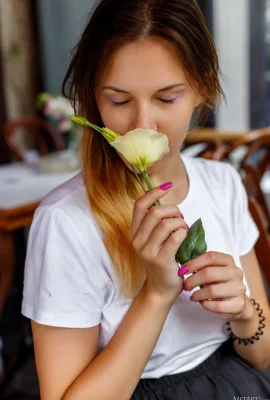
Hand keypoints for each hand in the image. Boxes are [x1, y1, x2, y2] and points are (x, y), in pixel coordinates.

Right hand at [130, 183, 187, 304]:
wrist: (161, 288)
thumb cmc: (161, 260)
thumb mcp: (153, 239)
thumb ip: (156, 222)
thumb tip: (168, 203)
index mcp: (134, 232)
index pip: (139, 205)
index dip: (153, 193)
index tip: (167, 186)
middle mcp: (137, 240)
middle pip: (155, 212)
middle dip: (173, 209)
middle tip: (180, 217)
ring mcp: (148, 251)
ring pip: (166, 224)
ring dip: (180, 222)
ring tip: (183, 227)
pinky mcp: (161, 259)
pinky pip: (176, 237)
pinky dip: (183, 232)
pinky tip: (185, 236)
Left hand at [180, 251, 246, 320]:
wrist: (236, 303)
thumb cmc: (219, 283)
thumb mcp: (213, 271)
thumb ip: (202, 265)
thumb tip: (183, 265)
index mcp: (228, 260)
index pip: (211, 257)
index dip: (194, 263)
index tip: (182, 271)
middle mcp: (236, 272)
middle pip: (209, 273)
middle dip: (192, 280)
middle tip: (185, 286)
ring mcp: (239, 288)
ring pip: (212, 290)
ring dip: (197, 295)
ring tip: (192, 297)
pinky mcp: (239, 304)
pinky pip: (218, 306)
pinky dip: (206, 305)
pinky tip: (202, 303)